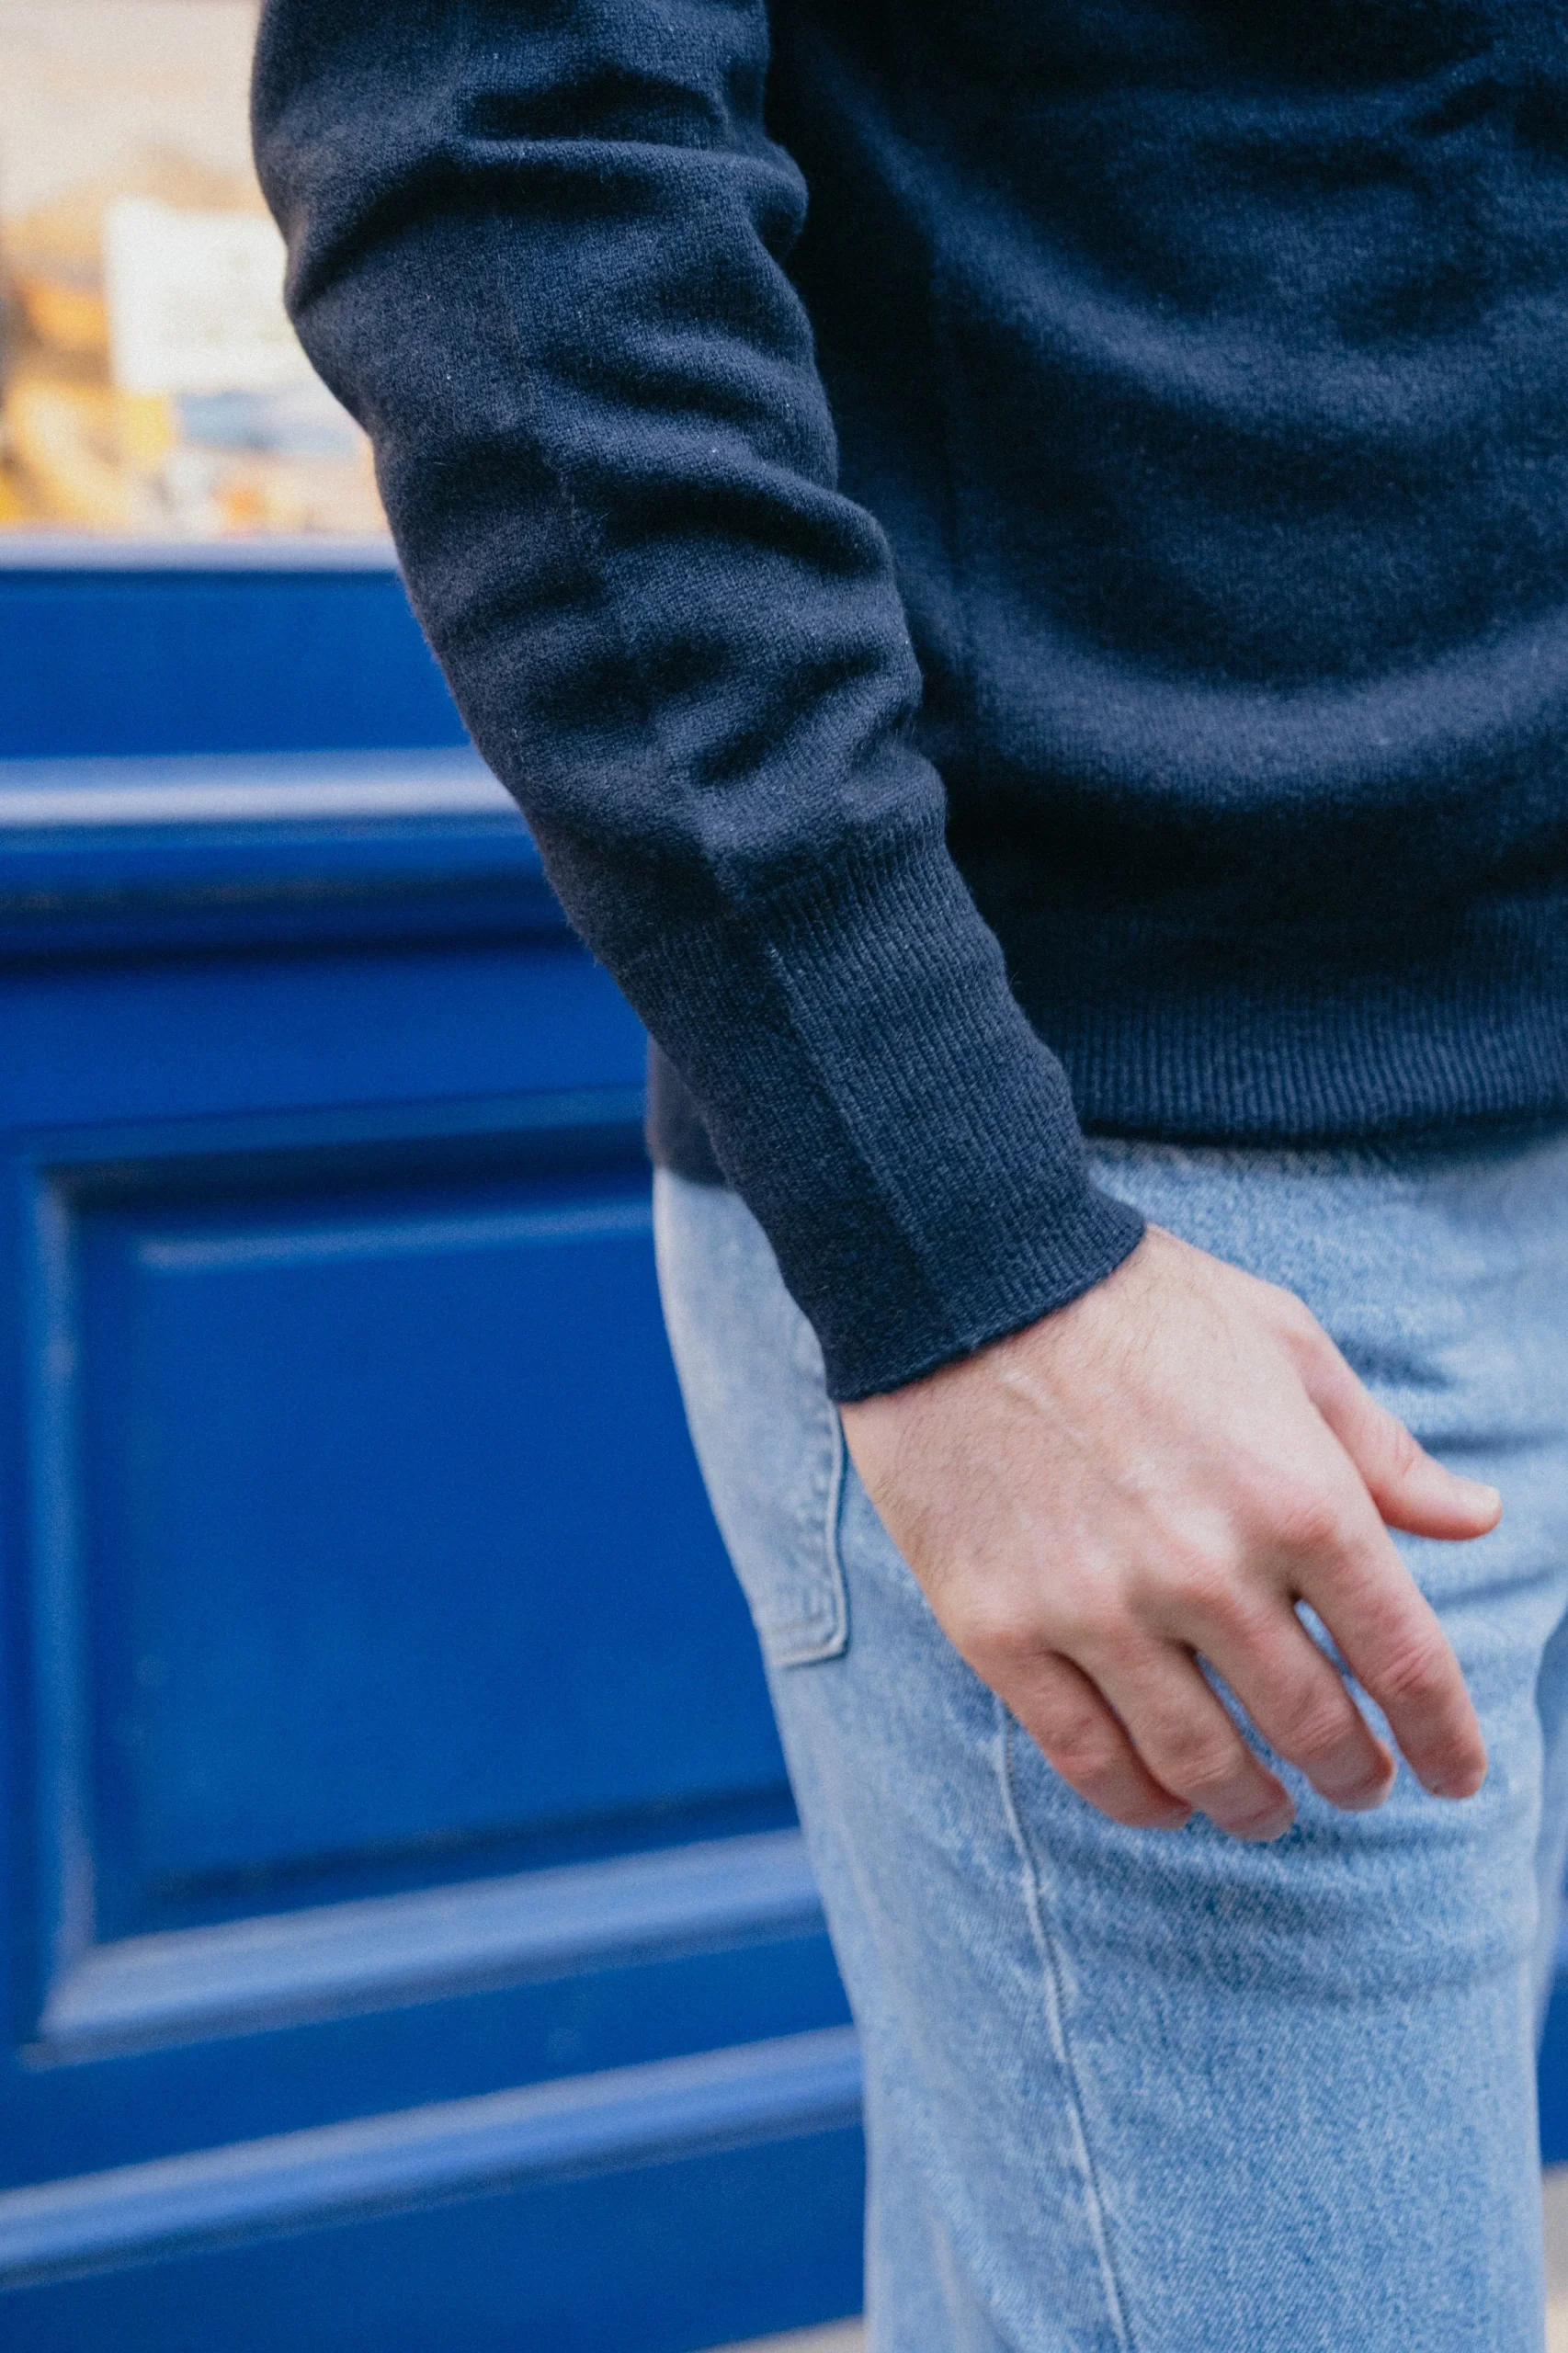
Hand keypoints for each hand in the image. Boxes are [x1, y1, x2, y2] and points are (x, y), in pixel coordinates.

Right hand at [839, 1225, 1497, 1838]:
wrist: (963, 1272)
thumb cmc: (1136, 1299)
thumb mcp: (1285, 1344)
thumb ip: (1379, 1449)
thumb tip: (1475, 1520)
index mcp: (1299, 1497)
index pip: (1404, 1661)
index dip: (1444, 1738)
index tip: (1453, 1775)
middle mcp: (1208, 1571)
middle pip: (1311, 1728)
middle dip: (1352, 1774)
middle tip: (1356, 1785)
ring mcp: (1099, 1609)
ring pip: (1201, 1764)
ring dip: (1252, 1805)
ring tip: (1265, 1810)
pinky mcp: (1003, 1630)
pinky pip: (1087, 1757)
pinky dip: (1140, 1801)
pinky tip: (1165, 1801)